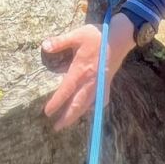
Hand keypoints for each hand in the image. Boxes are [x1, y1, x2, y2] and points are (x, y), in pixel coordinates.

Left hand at [42, 16, 135, 130]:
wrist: (119, 38)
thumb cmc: (98, 36)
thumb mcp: (77, 35)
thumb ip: (60, 42)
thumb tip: (44, 46)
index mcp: (80, 70)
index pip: (66, 90)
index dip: (57, 102)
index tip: (48, 112)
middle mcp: (90, 81)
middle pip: (77, 104)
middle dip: (67, 117)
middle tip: (56, 128)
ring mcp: (100, 83)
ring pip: (88, 104)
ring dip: (77, 115)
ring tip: (68, 123)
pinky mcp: (107, 83)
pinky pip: (100, 99)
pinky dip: (94, 107)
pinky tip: (89, 110)